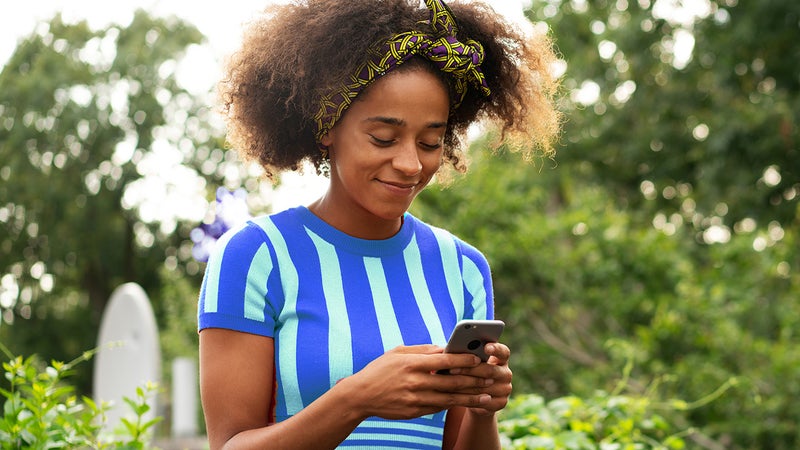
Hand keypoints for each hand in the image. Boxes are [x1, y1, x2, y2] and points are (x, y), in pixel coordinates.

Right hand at [336, 345, 496, 420]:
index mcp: (412, 363)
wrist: (360, 396)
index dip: (463, 359)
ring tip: (486, 396)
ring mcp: (415, 399)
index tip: (478, 358)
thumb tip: (444, 347)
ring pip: (449, 398)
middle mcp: (415, 382)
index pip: (444, 360)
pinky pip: (439, 408)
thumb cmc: (380, 370)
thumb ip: (422, 350)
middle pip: (451, 381)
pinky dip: (454, 404)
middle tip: (489, 377)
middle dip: (473, 379)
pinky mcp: (414, 412)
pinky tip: (466, 402)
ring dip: (470, 397)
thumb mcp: (398, 352)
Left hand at [448, 342, 511, 415]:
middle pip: (490, 370)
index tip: (486, 347)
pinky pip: (481, 401)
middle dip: (468, 370)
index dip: (495, 349)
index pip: (503, 352)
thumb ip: (468, 356)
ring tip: (447, 383)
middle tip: (451, 369)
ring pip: (483, 387)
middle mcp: (506, 374)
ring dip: (464, 385)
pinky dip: (466, 398)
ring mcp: (505, 389)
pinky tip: (453, 395)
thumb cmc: (470, 372)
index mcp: (502, 359)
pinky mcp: (500, 403)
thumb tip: (451, 351)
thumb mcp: (470, 363)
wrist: (476, 397)